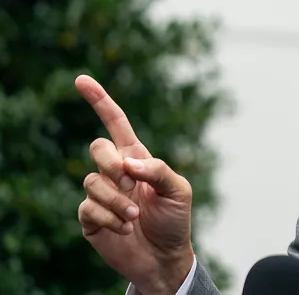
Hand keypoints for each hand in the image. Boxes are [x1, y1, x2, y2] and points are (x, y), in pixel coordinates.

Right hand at [75, 75, 194, 294]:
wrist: (164, 256)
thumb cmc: (175, 220)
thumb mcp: (179, 191)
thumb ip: (158, 170)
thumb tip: (129, 162)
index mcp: (137, 158)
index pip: (115, 123)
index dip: (99, 101)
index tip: (81, 80)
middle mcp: (115, 172)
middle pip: (97, 148)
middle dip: (112, 164)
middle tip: (130, 184)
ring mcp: (101, 193)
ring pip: (91, 181)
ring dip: (116, 201)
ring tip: (134, 216)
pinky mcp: (90, 217)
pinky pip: (87, 207)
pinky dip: (109, 218)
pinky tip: (124, 228)